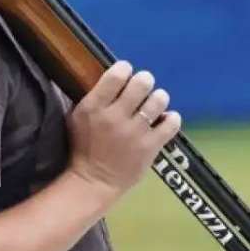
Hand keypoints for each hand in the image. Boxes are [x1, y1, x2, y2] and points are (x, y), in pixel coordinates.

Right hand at [65, 61, 182, 196]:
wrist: (94, 181)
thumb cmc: (84, 147)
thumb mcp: (78, 117)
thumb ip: (95, 96)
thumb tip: (116, 76)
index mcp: (94, 107)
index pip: (116, 75)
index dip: (124, 69)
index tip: (126, 74)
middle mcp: (115, 117)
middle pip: (141, 83)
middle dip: (144, 81)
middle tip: (142, 87)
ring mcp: (134, 132)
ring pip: (158, 100)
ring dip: (158, 98)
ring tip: (154, 103)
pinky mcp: (150, 147)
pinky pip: (171, 123)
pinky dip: (171, 118)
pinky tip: (165, 120)